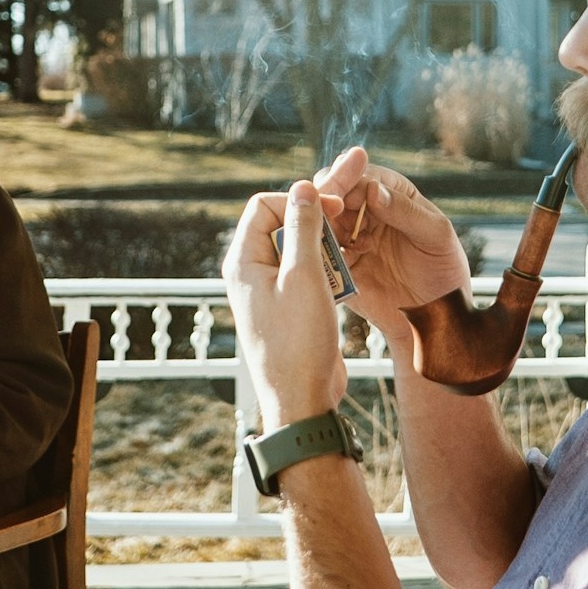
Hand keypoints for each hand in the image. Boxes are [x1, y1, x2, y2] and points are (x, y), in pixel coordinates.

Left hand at [223, 181, 348, 429]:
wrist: (303, 400)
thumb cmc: (298, 344)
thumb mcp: (304, 277)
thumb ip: (303, 229)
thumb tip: (302, 188)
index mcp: (243, 261)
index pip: (265, 205)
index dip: (299, 201)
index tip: (334, 208)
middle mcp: (250, 272)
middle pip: (282, 224)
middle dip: (315, 227)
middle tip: (344, 234)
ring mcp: (268, 291)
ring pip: (298, 250)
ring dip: (324, 254)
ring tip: (341, 271)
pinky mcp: (287, 307)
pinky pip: (306, 276)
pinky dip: (326, 275)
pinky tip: (343, 287)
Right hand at [314, 147, 472, 350]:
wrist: (436, 315)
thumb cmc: (444, 268)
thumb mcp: (435, 235)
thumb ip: (405, 210)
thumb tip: (372, 189)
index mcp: (390, 193)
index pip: (362, 176)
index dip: (347, 180)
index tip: (342, 195)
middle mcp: (364, 211)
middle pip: (333, 193)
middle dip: (325, 199)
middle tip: (325, 211)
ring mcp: (348, 237)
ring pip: (318, 221)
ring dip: (319, 226)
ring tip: (336, 242)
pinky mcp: (337, 265)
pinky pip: (318, 254)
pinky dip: (319, 253)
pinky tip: (335, 261)